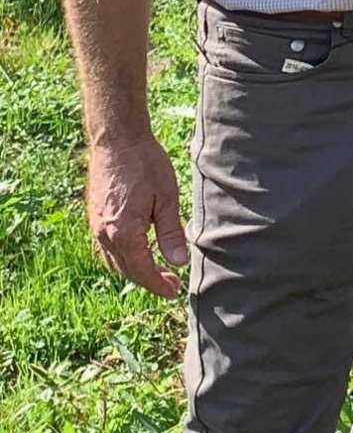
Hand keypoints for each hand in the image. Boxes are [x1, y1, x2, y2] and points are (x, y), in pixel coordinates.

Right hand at [87, 135, 186, 296]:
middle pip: (126, 270)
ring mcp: (95, 227)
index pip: (142, 270)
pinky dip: (120, 258)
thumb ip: (171, 233)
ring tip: (156, 272)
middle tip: (171, 284)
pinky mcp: (94, 217)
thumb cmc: (146, 165)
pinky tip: (135, 254)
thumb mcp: (166, 199)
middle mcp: (104, 234)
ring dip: (133, 271)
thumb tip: (179, 262)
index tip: (174, 291)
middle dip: (148, 280)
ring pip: (113, 261)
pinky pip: (105, 249)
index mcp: (123, 233)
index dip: (158, 284)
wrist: (117, 140)